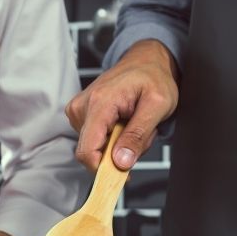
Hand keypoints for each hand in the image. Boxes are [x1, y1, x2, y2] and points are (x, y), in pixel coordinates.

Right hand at [66, 39, 178, 170]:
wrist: (145, 62)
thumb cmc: (153, 78)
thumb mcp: (158, 106)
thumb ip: (138, 135)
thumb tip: (120, 162)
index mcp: (99, 102)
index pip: (87, 150)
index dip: (103, 169)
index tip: (124, 174)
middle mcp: (82, 106)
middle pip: (91, 151)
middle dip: (117, 153)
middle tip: (141, 134)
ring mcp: (78, 110)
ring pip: (94, 148)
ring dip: (117, 146)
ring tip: (134, 125)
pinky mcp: (80, 115)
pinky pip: (93, 140)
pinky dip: (112, 139)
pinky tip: (124, 123)